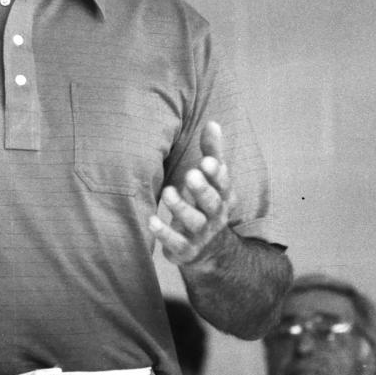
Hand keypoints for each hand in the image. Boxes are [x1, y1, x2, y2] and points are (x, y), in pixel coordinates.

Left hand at [150, 121, 236, 264]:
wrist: (210, 251)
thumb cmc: (207, 205)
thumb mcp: (212, 181)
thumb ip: (213, 153)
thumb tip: (213, 123)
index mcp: (224, 197)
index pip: (224, 184)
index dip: (217, 174)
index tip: (207, 162)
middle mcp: (215, 216)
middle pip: (212, 203)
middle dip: (202, 189)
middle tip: (191, 174)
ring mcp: (200, 235)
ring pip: (193, 222)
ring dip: (181, 208)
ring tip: (168, 193)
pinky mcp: (185, 250)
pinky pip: (176, 243)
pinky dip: (164, 233)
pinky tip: (151, 221)